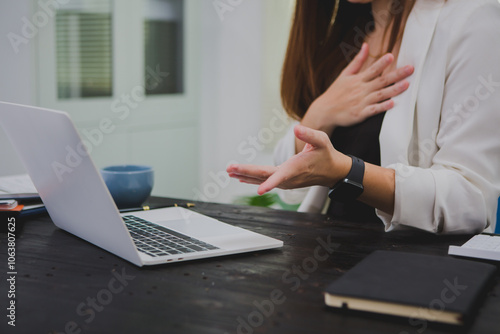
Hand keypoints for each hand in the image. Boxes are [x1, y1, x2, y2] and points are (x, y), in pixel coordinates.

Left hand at [227, 125, 350, 194]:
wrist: (332, 171)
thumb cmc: (326, 154)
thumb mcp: (321, 141)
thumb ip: (309, 134)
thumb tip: (297, 128)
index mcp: (295, 168)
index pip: (280, 176)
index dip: (269, 183)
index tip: (260, 190)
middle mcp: (288, 178)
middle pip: (263, 176)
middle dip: (246, 172)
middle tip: (230, 168)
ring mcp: (284, 182)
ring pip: (261, 179)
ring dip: (245, 175)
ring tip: (230, 171)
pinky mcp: (283, 181)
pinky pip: (264, 181)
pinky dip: (251, 179)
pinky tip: (241, 178)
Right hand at [301, 43, 413, 136]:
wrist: (324, 111)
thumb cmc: (335, 93)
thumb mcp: (344, 74)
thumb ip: (357, 61)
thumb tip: (366, 45)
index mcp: (357, 80)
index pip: (372, 69)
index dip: (381, 63)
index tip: (391, 56)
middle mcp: (360, 90)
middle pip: (381, 81)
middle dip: (396, 74)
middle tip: (410, 69)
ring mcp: (361, 102)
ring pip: (380, 95)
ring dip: (394, 90)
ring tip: (406, 84)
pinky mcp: (360, 114)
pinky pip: (373, 110)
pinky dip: (382, 107)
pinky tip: (392, 104)